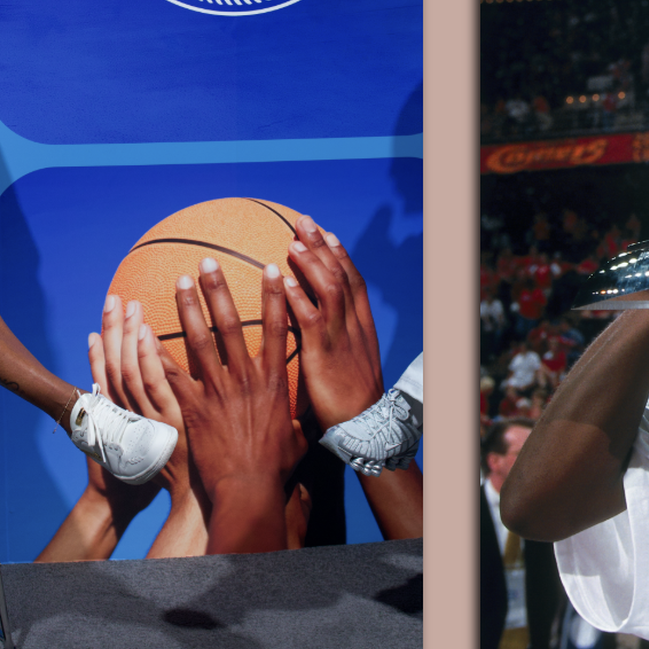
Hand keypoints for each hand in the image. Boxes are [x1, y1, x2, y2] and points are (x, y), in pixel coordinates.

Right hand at [91, 295, 190, 499]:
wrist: (177, 502)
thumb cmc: (166, 476)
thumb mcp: (142, 445)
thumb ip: (136, 419)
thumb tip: (136, 395)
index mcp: (120, 418)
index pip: (105, 374)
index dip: (102, 346)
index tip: (103, 318)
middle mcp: (127, 414)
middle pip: (114, 363)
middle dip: (113, 329)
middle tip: (115, 298)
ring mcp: (146, 415)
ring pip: (130, 368)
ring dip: (128, 335)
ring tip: (131, 306)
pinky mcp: (168, 419)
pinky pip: (156, 383)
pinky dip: (149, 357)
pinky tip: (148, 334)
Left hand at [158, 258, 306, 552]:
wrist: (247, 491)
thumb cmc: (275, 468)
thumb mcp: (299, 436)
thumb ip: (302, 414)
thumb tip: (317, 406)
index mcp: (272, 382)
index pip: (275, 329)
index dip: (273, 297)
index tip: (269, 269)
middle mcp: (244, 379)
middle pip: (230, 324)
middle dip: (218, 289)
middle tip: (207, 262)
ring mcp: (216, 392)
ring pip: (198, 341)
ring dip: (188, 308)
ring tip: (179, 282)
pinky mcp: (192, 409)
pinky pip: (171, 375)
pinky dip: (157, 352)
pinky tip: (144, 331)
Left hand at [283, 216, 382, 428]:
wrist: (365, 427)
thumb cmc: (352, 402)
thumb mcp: (350, 365)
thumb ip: (336, 343)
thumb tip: (320, 331)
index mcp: (360, 326)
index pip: (352, 281)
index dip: (339, 254)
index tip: (325, 232)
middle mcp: (353, 326)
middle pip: (340, 275)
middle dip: (322, 246)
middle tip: (303, 221)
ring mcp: (340, 339)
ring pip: (329, 290)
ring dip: (310, 264)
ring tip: (291, 243)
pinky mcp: (324, 355)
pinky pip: (310, 321)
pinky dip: (298, 299)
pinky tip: (283, 283)